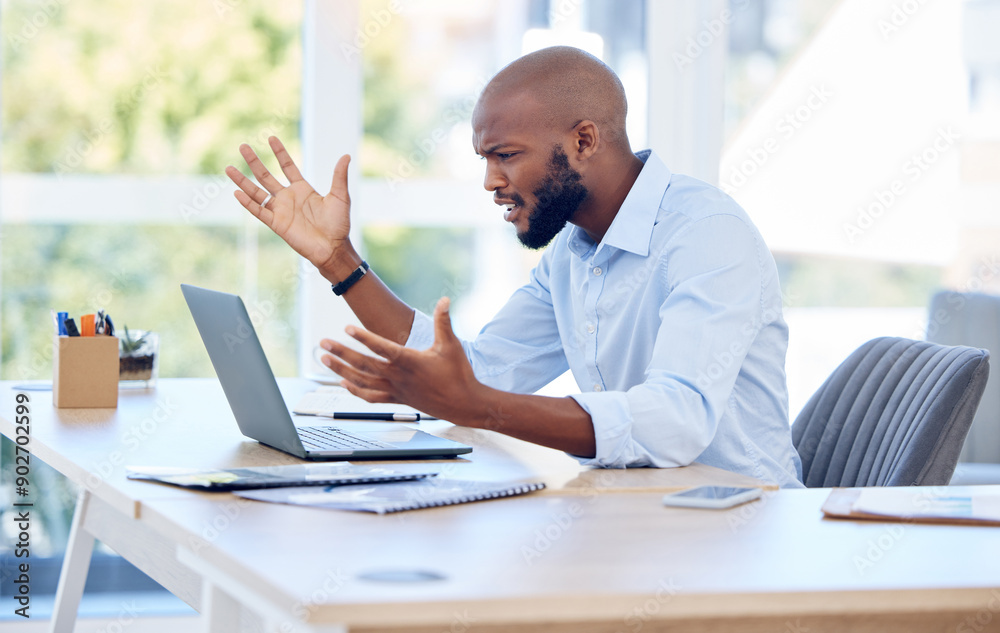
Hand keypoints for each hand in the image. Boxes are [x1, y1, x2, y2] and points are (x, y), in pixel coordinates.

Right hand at [226, 136, 353, 271]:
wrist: (333, 248)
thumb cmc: (339, 224)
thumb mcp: (340, 196)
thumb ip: (339, 176)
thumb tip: (346, 156)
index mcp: (303, 189)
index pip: (287, 167)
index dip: (280, 153)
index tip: (271, 138)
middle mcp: (288, 198)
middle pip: (266, 176)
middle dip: (254, 162)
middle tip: (242, 146)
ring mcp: (281, 210)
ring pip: (256, 192)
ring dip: (242, 181)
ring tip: (228, 168)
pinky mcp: (277, 224)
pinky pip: (258, 211)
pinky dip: (248, 203)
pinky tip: (237, 192)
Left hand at [319, 298, 479, 421]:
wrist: (464, 404)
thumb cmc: (459, 374)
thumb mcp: (451, 345)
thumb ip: (444, 321)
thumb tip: (444, 299)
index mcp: (410, 361)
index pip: (381, 348)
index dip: (363, 338)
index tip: (347, 328)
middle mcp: (398, 377)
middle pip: (364, 364)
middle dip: (341, 353)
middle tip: (323, 343)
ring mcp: (396, 390)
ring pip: (362, 381)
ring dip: (341, 371)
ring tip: (325, 360)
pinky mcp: (397, 399)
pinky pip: (371, 397)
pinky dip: (355, 391)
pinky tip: (343, 384)